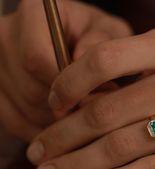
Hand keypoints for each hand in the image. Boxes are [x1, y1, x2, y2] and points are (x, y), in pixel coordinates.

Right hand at [0, 0, 130, 140]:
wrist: (79, 46)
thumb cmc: (96, 39)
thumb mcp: (107, 32)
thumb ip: (100, 40)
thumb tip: (80, 60)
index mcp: (34, 15)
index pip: (36, 60)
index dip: (64, 88)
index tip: (86, 99)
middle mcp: (7, 36)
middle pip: (29, 89)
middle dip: (62, 107)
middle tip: (87, 111)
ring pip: (23, 108)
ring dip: (54, 121)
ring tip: (77, 116)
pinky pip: (13, 121)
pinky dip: (39, 129)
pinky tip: (60, 126)